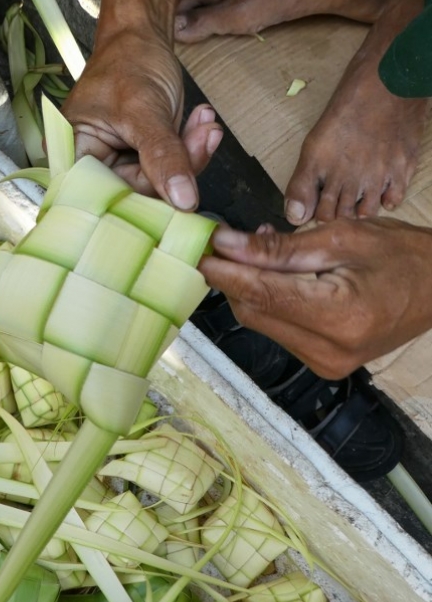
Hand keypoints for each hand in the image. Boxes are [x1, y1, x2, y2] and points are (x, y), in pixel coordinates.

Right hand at [60, 30, 222, 209]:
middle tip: (206, 136)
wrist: (141, 35)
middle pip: (138, 192)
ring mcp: (119, 163)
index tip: (184, 194)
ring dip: (190, 154)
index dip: (145, 202)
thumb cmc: (128, 60)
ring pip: (160, 182)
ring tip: (206, 124)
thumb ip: (162, 156)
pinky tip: (202, 123)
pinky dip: (190, 148)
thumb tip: (183, 201)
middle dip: (176, 167)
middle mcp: (92, 165)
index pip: (109, 197)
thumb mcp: (144, 109)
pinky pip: (170, 168)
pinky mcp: (142, 158)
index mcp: (73, 155)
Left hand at [199, 218, 431, 377]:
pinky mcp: (323, 364)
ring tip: (257, 249)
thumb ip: (278, 248)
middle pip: (254, 312)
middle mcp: (329, 351)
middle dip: (232, 277)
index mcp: (339, 317)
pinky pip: (279, 330)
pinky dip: (269, 301)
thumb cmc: (403, 255)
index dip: (224, 271)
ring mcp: (326, 363)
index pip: (262, 294)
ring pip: (262, 322)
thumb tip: (227, 245)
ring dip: (250, 287)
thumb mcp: (340, 238)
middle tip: (222, 242)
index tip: (199, 249)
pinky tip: (276, 274)